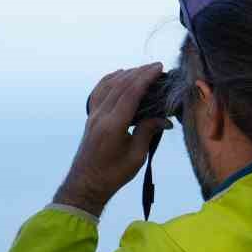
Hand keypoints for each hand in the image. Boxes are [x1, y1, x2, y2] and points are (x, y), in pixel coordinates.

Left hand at [53, 64, 171, 216]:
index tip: (158, 68)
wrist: (86, 183)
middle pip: (120, 85)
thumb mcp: (136, 156)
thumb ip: (147, 132)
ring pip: (108, 85)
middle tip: (156, 67)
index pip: (130, 93)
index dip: (145, 78)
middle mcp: (100, 116)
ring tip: (143, 70)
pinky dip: (110, 79)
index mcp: (112, 125)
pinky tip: (120, 75)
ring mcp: (93, 115)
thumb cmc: (113, 174)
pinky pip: (99, 91)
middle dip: (139, 72)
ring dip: (126, 74)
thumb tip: (165, 119)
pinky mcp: (90, 117)